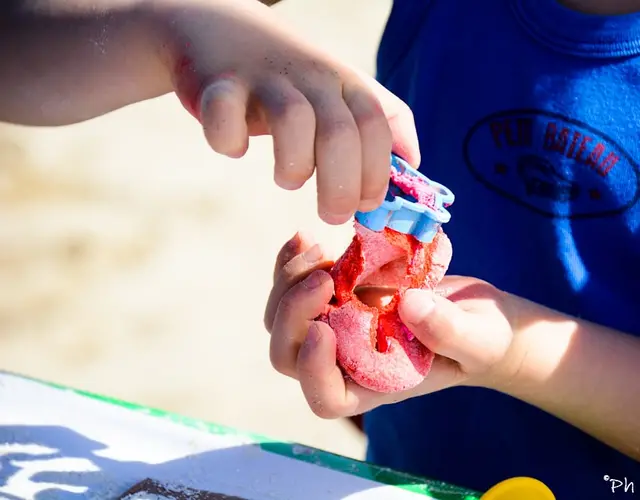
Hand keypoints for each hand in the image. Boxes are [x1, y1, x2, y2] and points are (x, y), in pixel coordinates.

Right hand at [158, 0, 418, 223]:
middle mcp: (310, 76)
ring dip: (293, 167)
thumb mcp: (341, 88)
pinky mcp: (218, 82)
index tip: (366, 204)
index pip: (376, 127)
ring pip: (293, 122)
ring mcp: (264, 77)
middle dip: (342, 187)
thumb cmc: (287, 76)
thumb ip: (381, 120)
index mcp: (344, 82)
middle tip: (333, 214)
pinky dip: (229, 142)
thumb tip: (414, 159)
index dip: (377, 173)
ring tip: (287, 179)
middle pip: (340, 133)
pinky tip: (235, 148)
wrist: (219, 25)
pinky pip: (225, 117)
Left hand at [264, 232, 518, 417]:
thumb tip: (408, 305)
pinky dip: (293, 262)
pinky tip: (305, 237)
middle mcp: (347, 360)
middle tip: (324, 274)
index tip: (324, 328)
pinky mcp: (340, 296)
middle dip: (292, 314)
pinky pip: (296, 286)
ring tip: (317, 247)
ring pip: (283, 318)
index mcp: (375, 384)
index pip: (326, 397)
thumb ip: (450, 331)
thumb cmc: (483, 339)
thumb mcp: (480, 338)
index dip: (312, 370)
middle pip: (289, 354)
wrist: (478, 316)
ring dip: (288, 282)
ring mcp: (339, 326)